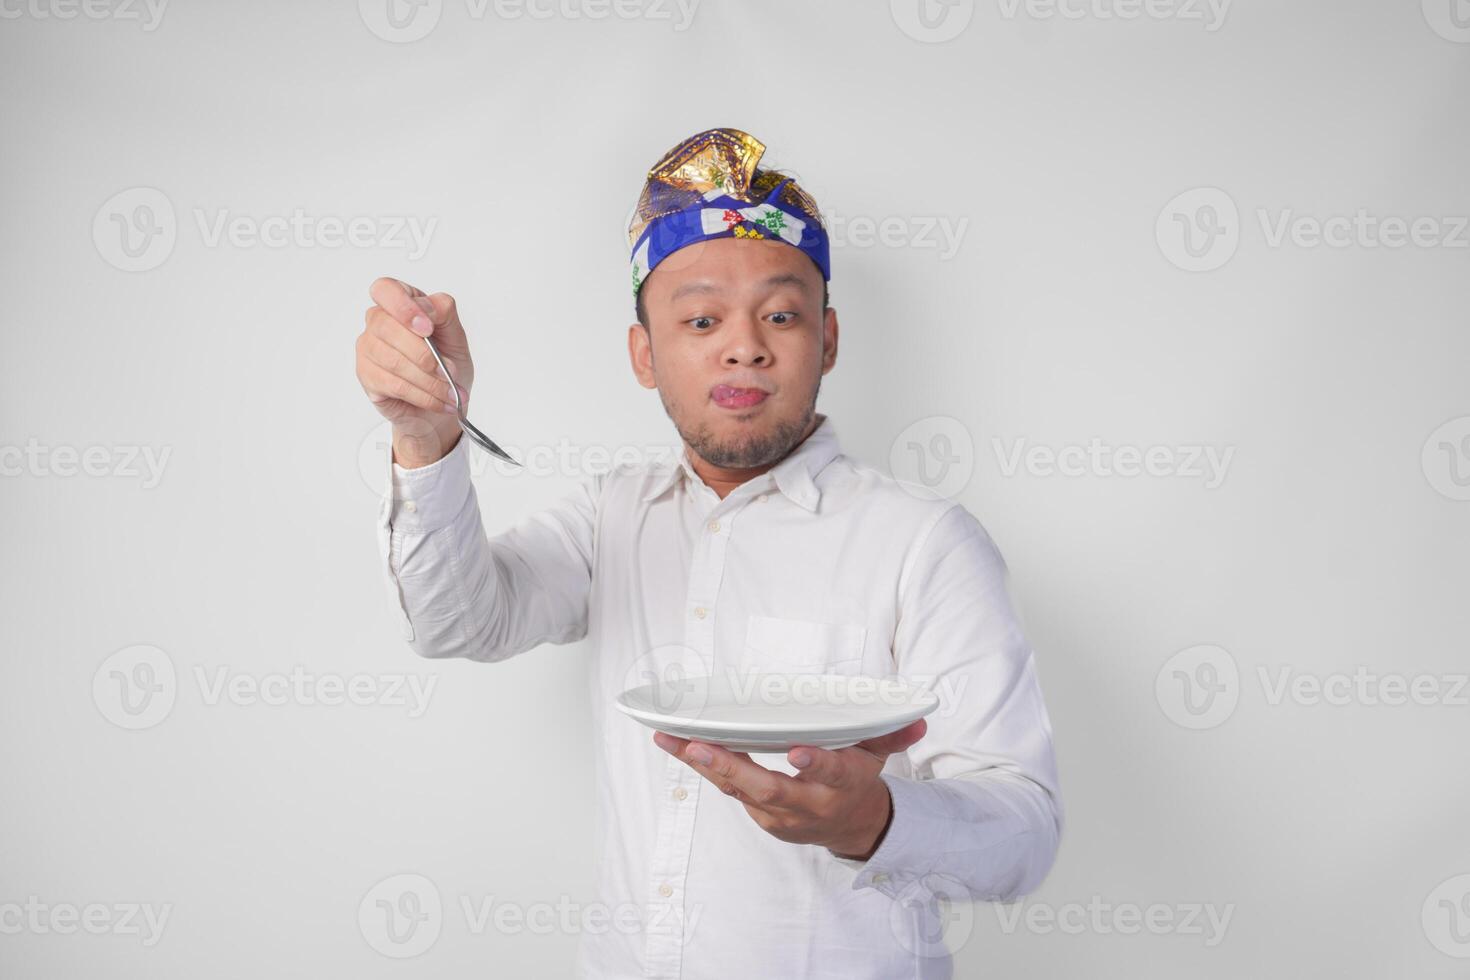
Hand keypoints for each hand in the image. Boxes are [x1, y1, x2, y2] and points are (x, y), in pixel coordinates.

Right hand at [356, 277, 475, 467]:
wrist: (445, 401)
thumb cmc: (448, 364)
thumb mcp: (455, 335)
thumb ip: (444, 313)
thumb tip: (427, 307)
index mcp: (400, 303)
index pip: (386, 289)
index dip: (404, 307)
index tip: (427, 328)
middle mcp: (378, 322)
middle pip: (388, 328)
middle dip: (426, 355)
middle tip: (450, 372)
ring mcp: (368, 348)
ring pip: (393, 361)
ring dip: (429, 381)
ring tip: (450, 393)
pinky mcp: (367, 376)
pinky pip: (394, 385)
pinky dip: (423, 396)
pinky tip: (438, 402)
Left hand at [653, 719, 927, 859]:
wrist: (852, 828)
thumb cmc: (859, 780)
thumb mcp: (879, 755)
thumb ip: (893, 734)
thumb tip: (918, 719)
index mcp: (841, 785)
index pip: (831, 775)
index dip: (816, 765)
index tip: (798, 752)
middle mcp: (808, 805)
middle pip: (768, 789)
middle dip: (731, 768)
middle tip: (698, 747)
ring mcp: (780, 816)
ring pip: (738, 789)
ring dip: (701, 765)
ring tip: (669, 738)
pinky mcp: (761, 816)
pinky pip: (730, 790)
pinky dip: (704, 768)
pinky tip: (677, 744)